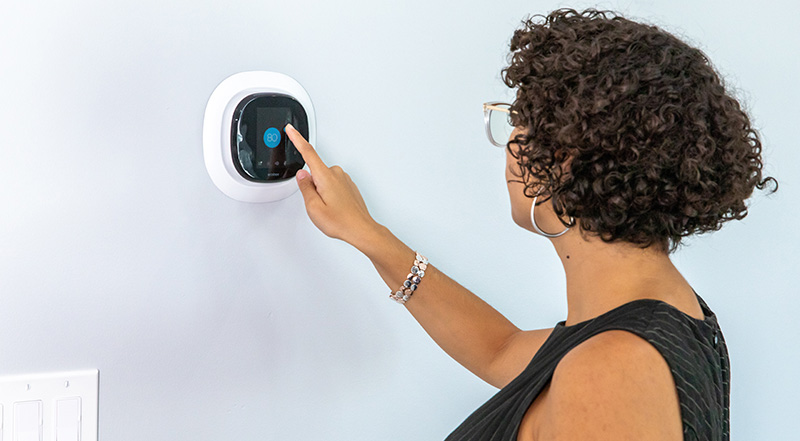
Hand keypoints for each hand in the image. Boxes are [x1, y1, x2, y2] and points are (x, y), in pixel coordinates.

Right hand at [285, 123, 380, 246]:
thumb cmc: (341, 221)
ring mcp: (344, 179)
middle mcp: (337, 174)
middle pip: (314, 173)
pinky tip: (335, 208)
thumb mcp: (314, 207)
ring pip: (324, 181)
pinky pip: (333, 186)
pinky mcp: (349, 185)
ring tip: (329, 209)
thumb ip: (305, 187)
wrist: (361, 229)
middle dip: (311, 188)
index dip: (297, 139)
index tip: (291, 129)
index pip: (308, 152)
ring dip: (322, 193)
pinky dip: (330, 196)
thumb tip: (302, 174)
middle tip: (319, 206)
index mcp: (326, 176)